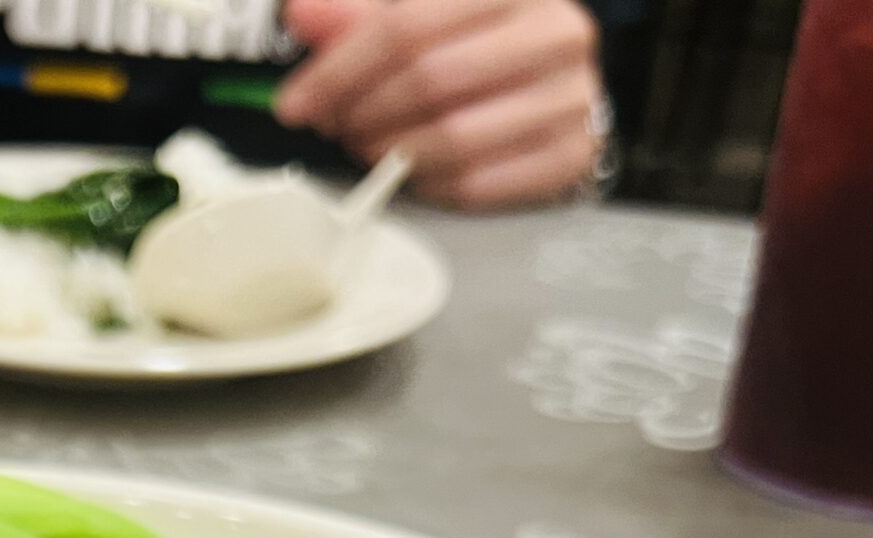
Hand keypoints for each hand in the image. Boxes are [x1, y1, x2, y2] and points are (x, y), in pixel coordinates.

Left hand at [275, 0, 603, 209]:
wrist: (553, 77)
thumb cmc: (478, 40)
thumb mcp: (419, 10)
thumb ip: (360, 13)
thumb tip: (301, 15)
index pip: (407, 27)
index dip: (340, 70)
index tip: (298, 103)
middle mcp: (556, 33)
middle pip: (431, 81)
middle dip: (365, 112)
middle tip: (336, 128)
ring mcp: (574, 95)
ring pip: (454, 138)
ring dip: (393, 153)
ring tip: (369, 148)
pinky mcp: (575, 153)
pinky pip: (481, 184)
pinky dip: (432, 186)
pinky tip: (414, 173)